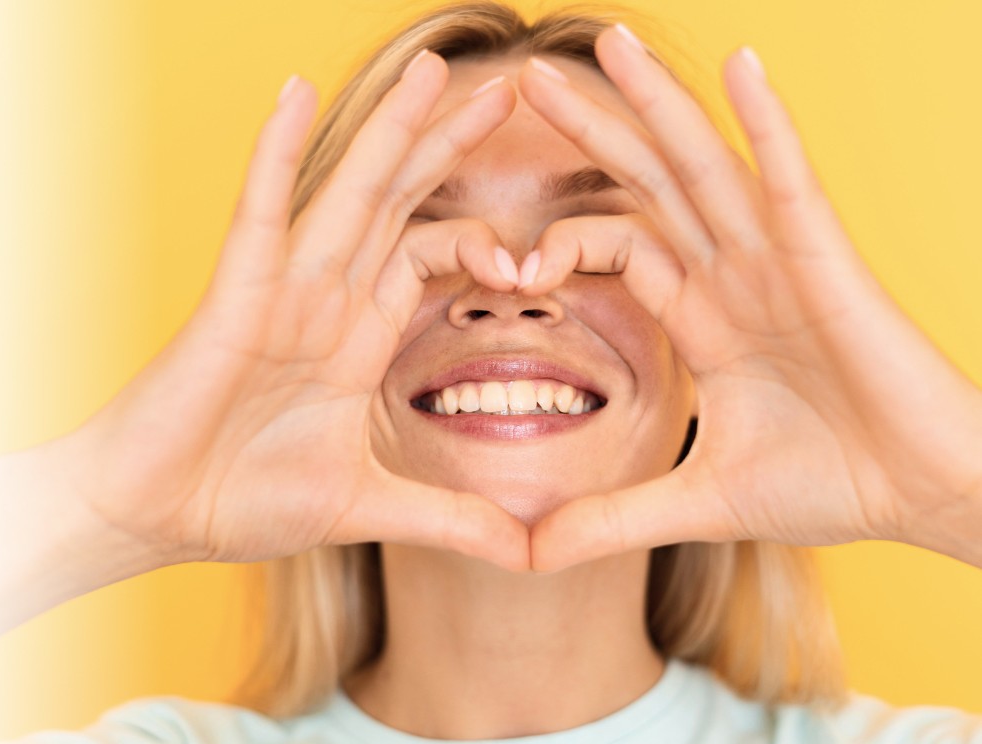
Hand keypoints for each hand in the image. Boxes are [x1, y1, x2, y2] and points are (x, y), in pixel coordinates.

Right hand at [62, 52, 528, 570]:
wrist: (153, 515)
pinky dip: (275, 155)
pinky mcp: (232, 300)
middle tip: (510, 90)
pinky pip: (260, 215)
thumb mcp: (369, 506)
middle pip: (400, 204)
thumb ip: (450, 519)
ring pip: (346, 194)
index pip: (427, 257)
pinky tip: (296, 95)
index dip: (483, 243)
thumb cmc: (240, 498)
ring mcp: (280, 292)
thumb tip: (527, 554)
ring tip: (433, 70)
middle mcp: (325, 300)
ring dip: (390, 131)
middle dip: (451, 147)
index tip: (536, 259)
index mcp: (355, 337)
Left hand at [515, 29, 981, 569]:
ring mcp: (778, 262)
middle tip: (522, 78)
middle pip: (645, 184)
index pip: (616, 248)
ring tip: (607, 43)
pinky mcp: (828, 265)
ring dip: (656, 103)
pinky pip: (790, 182)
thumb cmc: (831, 484)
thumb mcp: (696, 502)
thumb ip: (612, 520)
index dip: (556, 244)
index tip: (504, 266)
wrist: (925, 495)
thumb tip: (531, 556)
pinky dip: (768, 124)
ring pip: (703, 167)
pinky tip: (740, 67)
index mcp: (703, 315)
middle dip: (587, 130)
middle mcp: (733, 274)